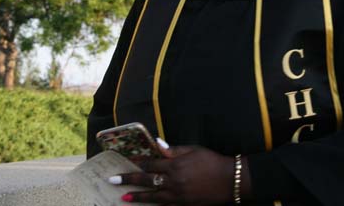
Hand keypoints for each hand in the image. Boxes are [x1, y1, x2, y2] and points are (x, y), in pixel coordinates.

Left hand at [113, 145, 234, 204]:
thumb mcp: (194, 150)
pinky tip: (147, 205)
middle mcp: (174, 181)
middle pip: (147, 180)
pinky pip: (166, 205)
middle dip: (129, 180)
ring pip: (153, 196)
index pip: (151, 163)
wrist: (230, 180)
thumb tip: (157, 144)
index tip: (126, 161)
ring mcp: (178, 195)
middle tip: (113, 181)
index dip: (137, 162)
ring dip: (138, 196)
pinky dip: (155, 205)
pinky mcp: (184, 204)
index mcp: (175, 165)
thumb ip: (174, 150)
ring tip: (124, 197)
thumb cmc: (212, 161)